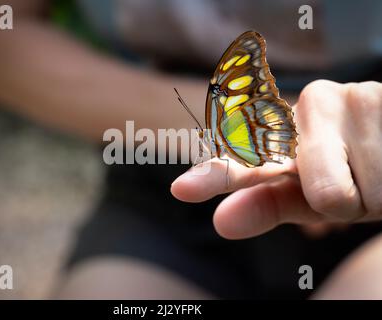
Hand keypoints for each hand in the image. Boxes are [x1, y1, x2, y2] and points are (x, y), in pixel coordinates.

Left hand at [171, 80, 381, 238]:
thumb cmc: (352, 171)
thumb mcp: (309, 195)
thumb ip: (265, 204)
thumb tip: (219, 223)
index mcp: (282, 128)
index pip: (245, 155)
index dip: (215, 175)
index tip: (182, 189)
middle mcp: (309, 105)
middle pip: (312, 188)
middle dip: (335, 198)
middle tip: (348, 179)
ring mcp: (350, 98)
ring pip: (341, 194)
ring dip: (366, 195)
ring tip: (376, 166)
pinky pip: (378, 186)